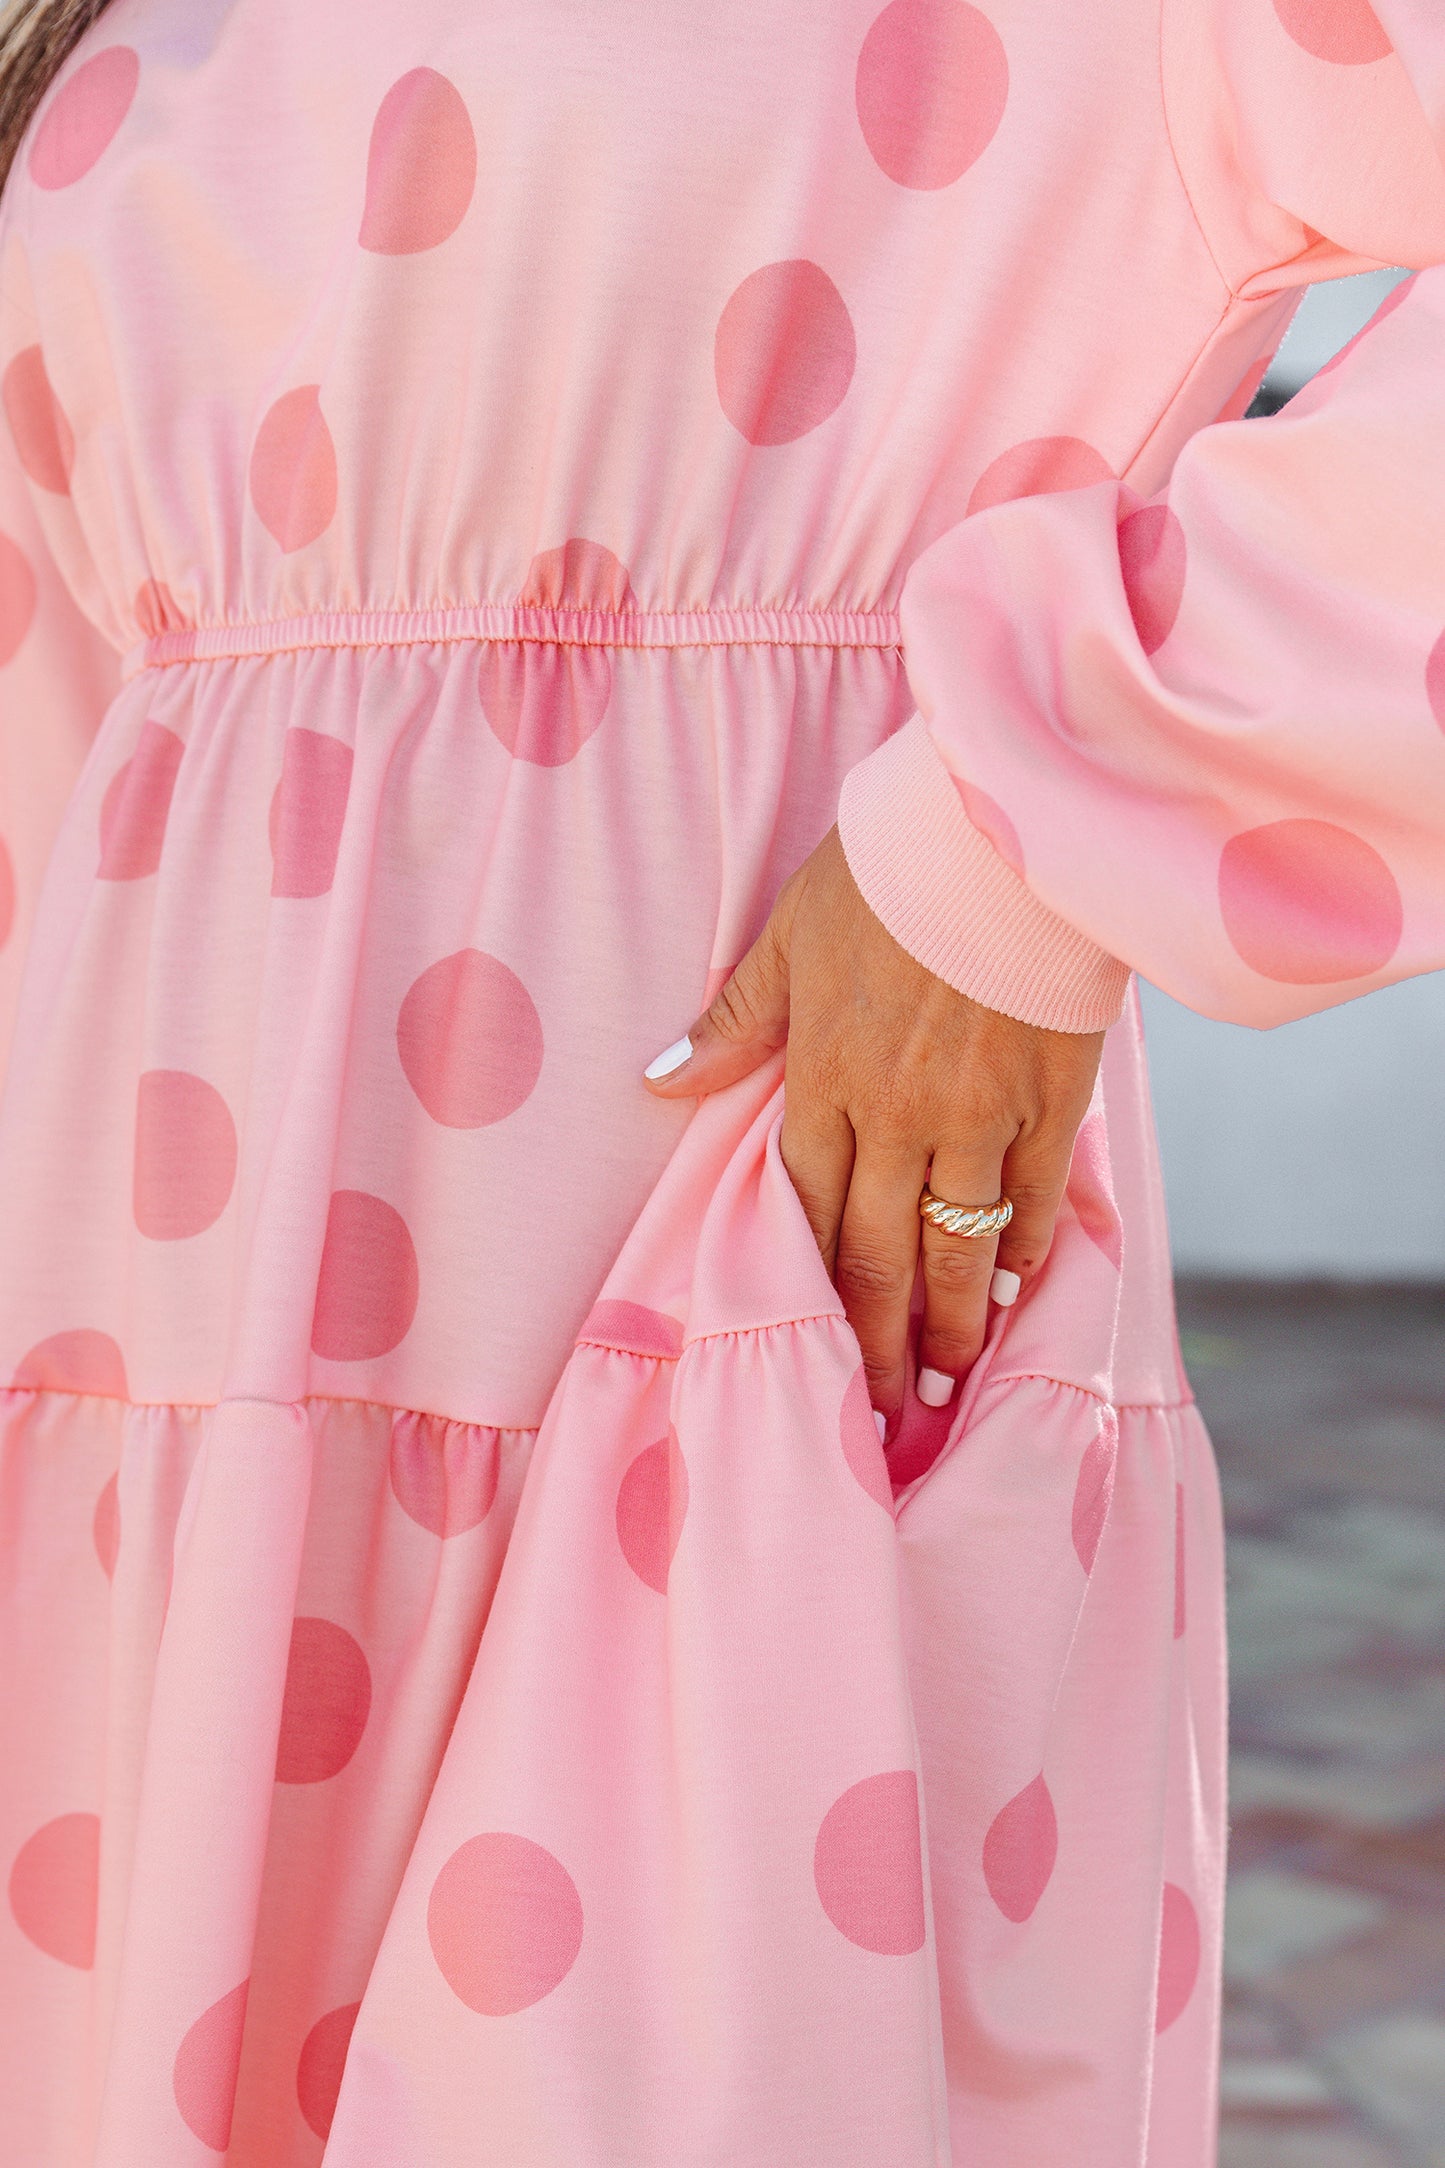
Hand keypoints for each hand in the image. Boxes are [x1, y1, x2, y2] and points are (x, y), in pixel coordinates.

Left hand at [643, 827, 1103, 1420]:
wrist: (1003, 824)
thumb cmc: (886, 870)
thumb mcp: (789, 935)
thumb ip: (733, 1023)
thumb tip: (656, 1079)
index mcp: (824, 1076)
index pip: (807, 1206)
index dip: (808, 1284)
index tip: (811, 1346)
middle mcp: (897, 1113)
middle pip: (879, 1251)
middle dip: (875, 1337)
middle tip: (878, 1406)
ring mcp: (980, 1114)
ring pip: (958, 1244)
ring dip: (949, 1322)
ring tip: (946, 1378)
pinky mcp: (1054, 1100)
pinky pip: (1035, 1198)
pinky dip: (1024, 1250)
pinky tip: (1016, 1290)